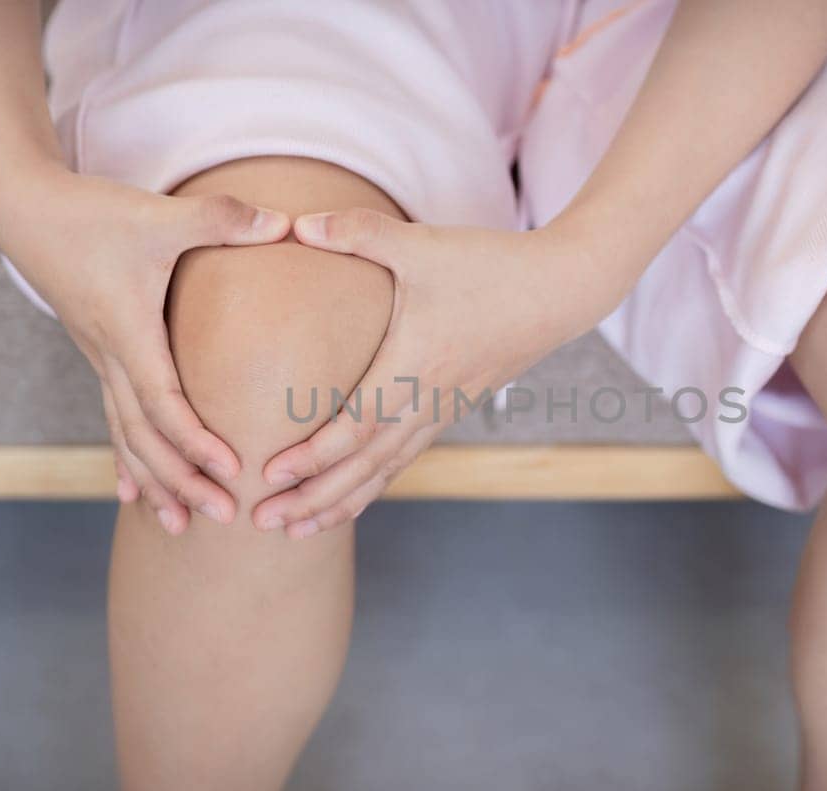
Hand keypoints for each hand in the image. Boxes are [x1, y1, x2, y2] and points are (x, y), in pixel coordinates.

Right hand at [0, 165, 289, 533]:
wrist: (25, 210)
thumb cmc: (93, 213)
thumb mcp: (160, 214)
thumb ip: (223, 219)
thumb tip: (287, 224)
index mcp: (130, 333)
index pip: (164, 403)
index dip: (196, 440)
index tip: (232, 470)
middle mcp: (111, 356)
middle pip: (145, 436)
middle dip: (182, 481)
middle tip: (224, 516)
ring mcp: (101, 359)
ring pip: (126, 436)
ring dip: (153, 482)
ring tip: (178, 526)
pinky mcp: (100, 354)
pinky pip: (114, 419)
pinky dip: (126, 458)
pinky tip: (132, 493)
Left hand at [251, 210, 619, 536]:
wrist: (561, 289)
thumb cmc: (490, 264)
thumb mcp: (421, 244)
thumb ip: (357, 232)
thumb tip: (294, 224)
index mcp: (415, 365)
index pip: (357, 424)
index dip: (314, 453)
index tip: (272, 473)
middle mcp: (428, 399)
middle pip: (365, 464)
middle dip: (314, 498)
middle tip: (265, 524)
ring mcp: (443, 409)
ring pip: (386, 469)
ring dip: (341, 501)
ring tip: (299, 531)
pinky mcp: (452, 407)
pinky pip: (405, 457)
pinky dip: (373, 483)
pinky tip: (350, 498)